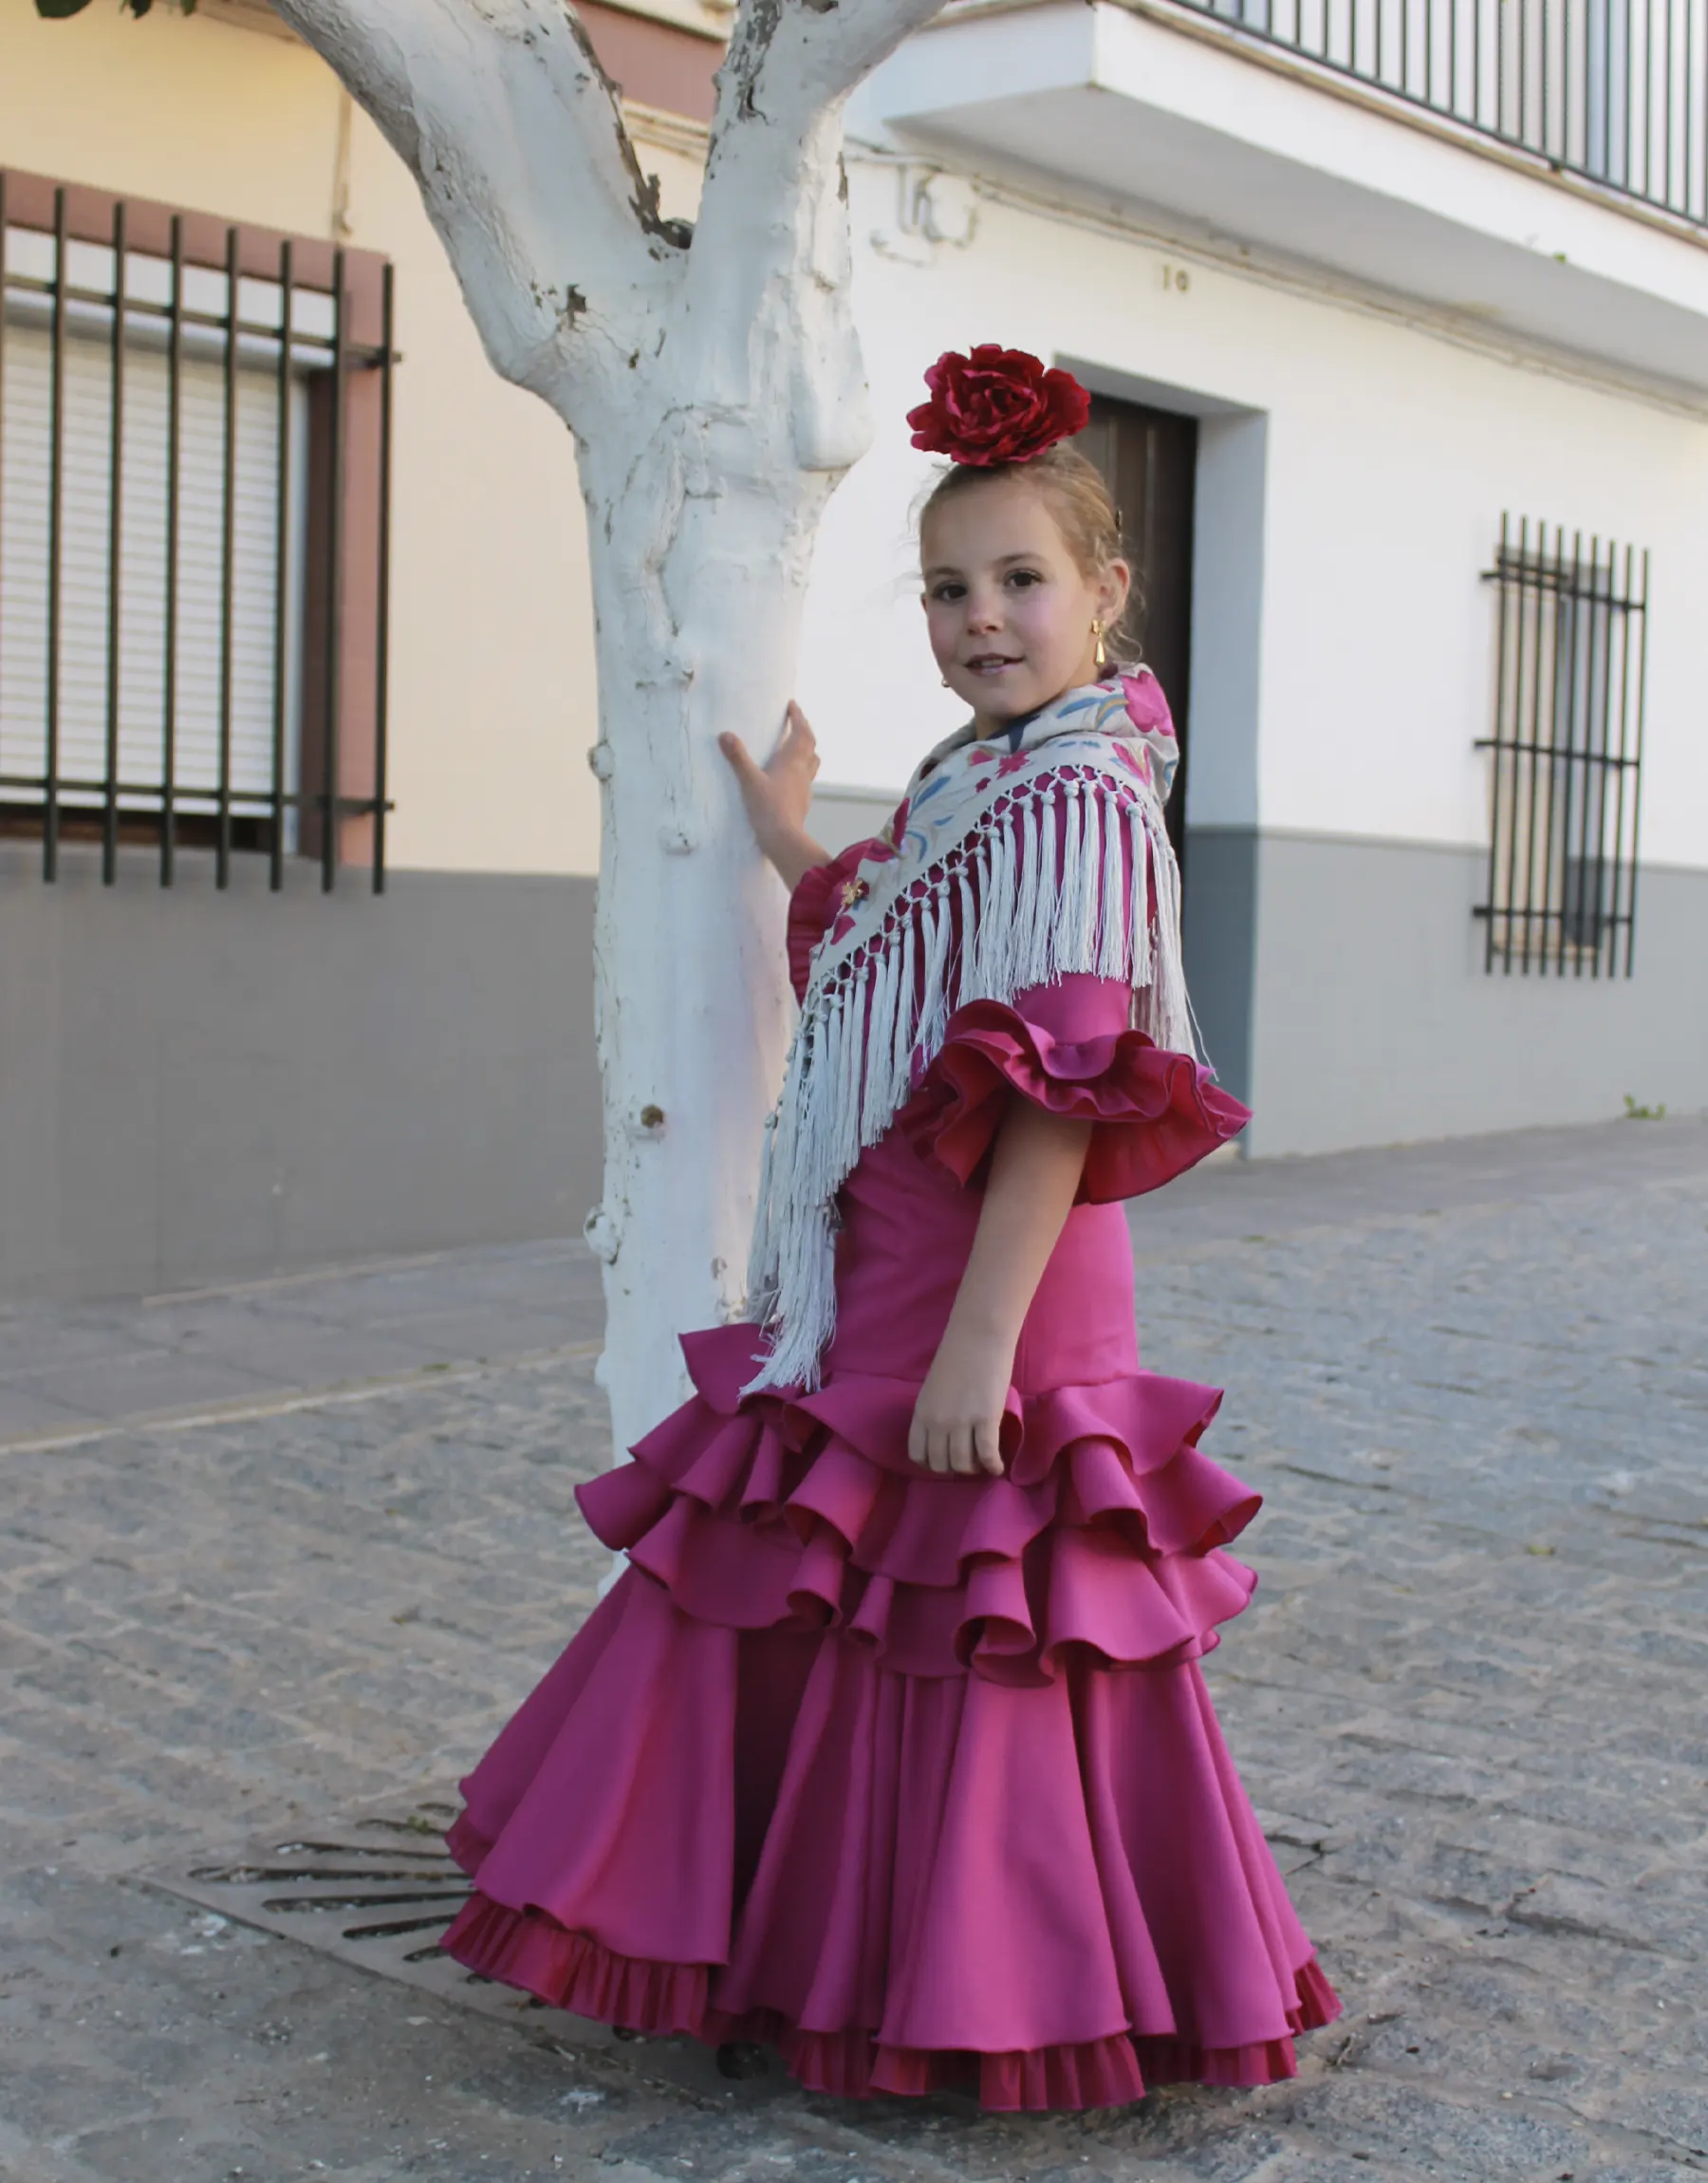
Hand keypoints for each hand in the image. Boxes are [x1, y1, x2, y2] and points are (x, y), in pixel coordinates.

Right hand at [720, 702, 818, 855]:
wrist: (783, 838)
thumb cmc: (767, 807)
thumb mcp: (749, 780)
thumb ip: (737, 757)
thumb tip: (724, 735)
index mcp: (792, 760)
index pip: (801, 731)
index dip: (798, 717)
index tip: (792, 705)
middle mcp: (803, 770)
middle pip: (810, 744)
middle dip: (804, 729)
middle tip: (796, 721)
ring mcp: (805, 786)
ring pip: (812, 761)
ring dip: (807, 749)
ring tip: (798, 746)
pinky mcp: (803, 801)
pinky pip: (807, 778)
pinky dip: (802, 769)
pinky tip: (792, 776)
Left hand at [908, 1326, 1011, 1476]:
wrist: (979, 1334)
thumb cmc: (957, 1354)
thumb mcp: (934, 1387)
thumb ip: (936, 1411)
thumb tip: (947, 1433)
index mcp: (921, 1412)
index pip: (918, 1454)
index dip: (932, 1463)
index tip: (944, 1460)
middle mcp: (937, 1422)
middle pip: (941, 1464)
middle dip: (953, 1469)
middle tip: (967, 1463)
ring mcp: (961, 1423)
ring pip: (963, 1464)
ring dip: (974, 1469)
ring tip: (982, 1464)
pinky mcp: (986, 1420)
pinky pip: (987, 1454)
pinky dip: (993, 1466)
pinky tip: (998, 1467)